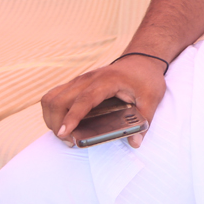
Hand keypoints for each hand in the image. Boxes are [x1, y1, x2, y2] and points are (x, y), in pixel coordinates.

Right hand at [41, 54, 167, 147]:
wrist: (141, 59)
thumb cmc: (146, 78)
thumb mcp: (152, 97)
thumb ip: (144, 120)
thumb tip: (135, 143)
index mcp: (107, 81)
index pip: (83, 100)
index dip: (72, 117)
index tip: (64, 133)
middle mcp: (88, 79)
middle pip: (58, 100)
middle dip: (56, 123)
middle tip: (69, 140)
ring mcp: (79, 80)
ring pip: (51, 97)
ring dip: (51, 117)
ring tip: (65, 134)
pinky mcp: (75, 84)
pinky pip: (54, 96)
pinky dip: (53, 111)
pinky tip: (64, 123)